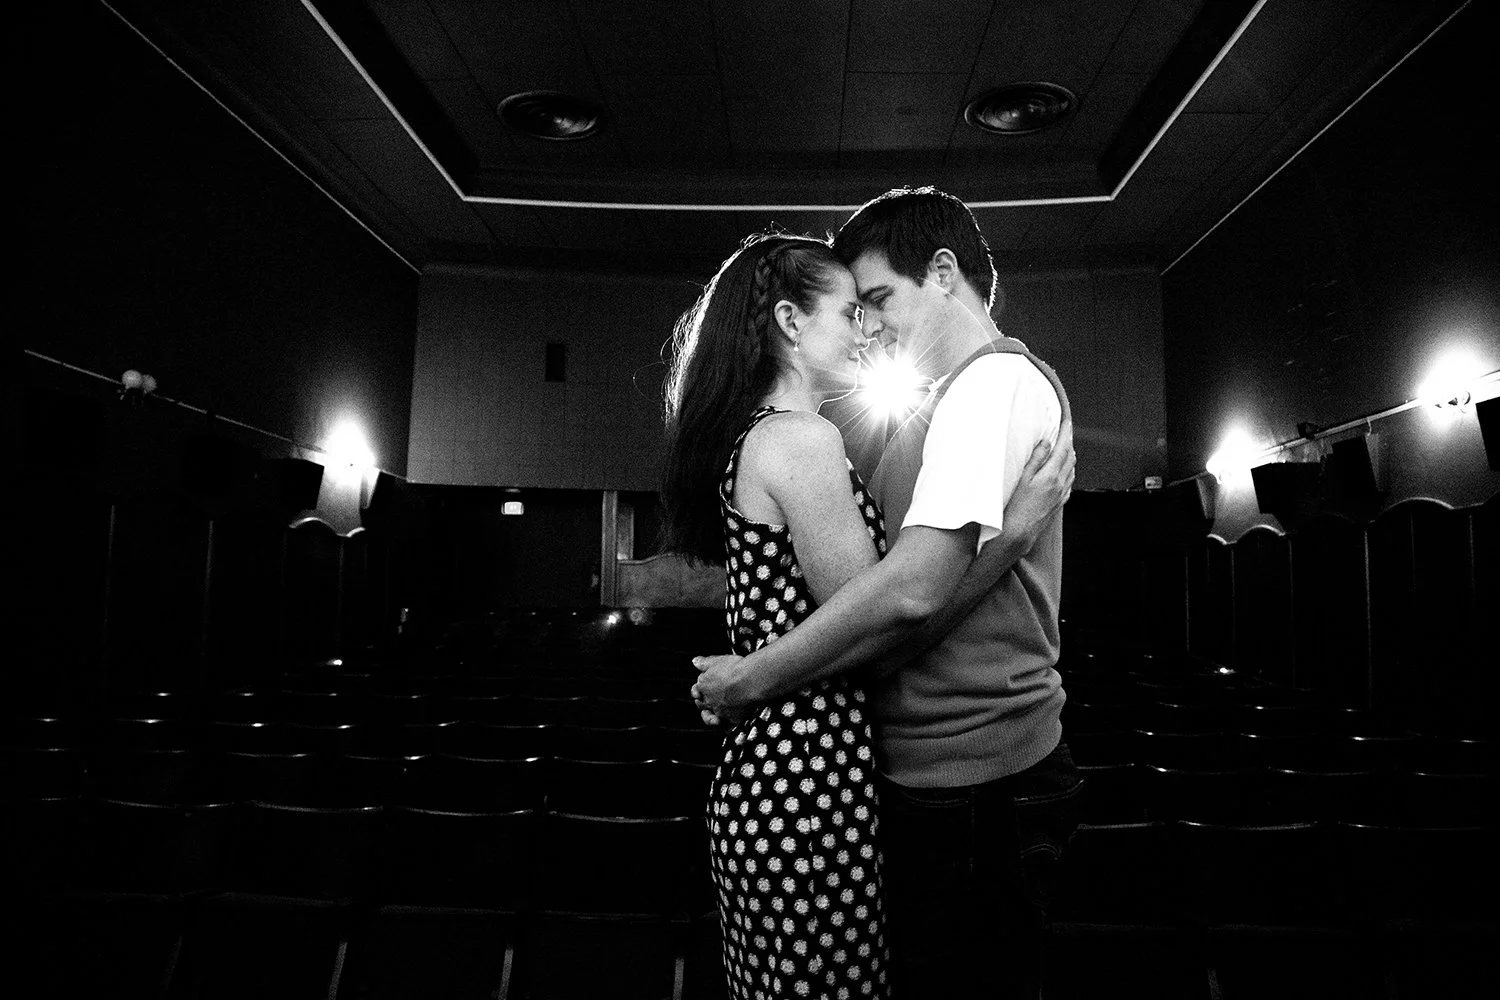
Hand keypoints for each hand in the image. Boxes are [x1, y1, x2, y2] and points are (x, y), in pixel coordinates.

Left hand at [691, 653, 750, 725]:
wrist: (751, 680)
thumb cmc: (736, 669)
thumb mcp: (718, 660)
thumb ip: (705, 663)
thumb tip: (695, 661)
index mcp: (704, 685)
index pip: (697, 689)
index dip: (699, 689)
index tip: (701, 689)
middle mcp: (709, 700)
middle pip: (702, 704)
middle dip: (702, 703)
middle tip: (704, 701)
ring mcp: (720, 711)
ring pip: (710, 717)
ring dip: (709, 717)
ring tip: (712, 717)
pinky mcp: (732, 718)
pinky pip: (724, 726)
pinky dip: (722, 725)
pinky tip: (723, 723)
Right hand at [1005, 417, 1075, 543]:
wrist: (1019, 532)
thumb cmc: (1016, 506)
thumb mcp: (1022, 478)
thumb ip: (1036, 459)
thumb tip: (1046, 443)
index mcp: (1050, 475)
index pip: (1063, 449)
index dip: (1066, 433)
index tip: (1066, 422)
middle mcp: (1060, 484)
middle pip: (1070, 457)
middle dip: (1068, 442)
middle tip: (1064, 431)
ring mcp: (1061, 494)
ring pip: (1072, 470)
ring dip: (1070, 456)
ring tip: (1064, 448)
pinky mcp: (1059, 502)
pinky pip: (1069, 482)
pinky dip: (1068, 471)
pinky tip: (1064, 471)